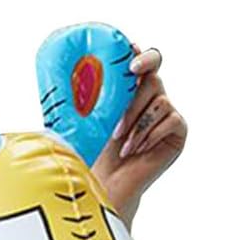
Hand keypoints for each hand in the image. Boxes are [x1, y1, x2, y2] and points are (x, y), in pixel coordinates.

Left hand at [92, 42, 187, 220]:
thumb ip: (87, 97)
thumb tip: (60, 77)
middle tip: (116, 123)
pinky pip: (171, 120)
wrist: (106, 184)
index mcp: (133, 88)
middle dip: (132, 101)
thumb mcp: (89, 120)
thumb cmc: (95, 151)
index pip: (145, 61)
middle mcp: (153, 96)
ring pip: (160, 101)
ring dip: (136, 124)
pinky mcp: (178, 130)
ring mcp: (168, 113)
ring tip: (120, 142)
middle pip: (153, 80)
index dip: (141, 56)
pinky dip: (150, 135)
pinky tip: (134, 150)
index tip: (130, 62)